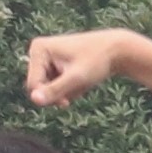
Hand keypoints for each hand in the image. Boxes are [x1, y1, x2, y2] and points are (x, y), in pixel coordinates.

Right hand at [25, 29, 142, 107]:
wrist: (117, 50)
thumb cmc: (98, 61)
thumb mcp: (77, 78)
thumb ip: (56, 89)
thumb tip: (34, 100)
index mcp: (38, 49)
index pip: (33, 85)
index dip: (50, 96)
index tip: (66, 103)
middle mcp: (38, 50)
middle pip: (39, 87)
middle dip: (59, 93)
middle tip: (79, 88)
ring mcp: (46, 57)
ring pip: (49, 88)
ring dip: (67, 91)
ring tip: (83, 81)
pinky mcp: (55, 63)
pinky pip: (57, 85)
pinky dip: (70, 88)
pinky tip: (83, 80)